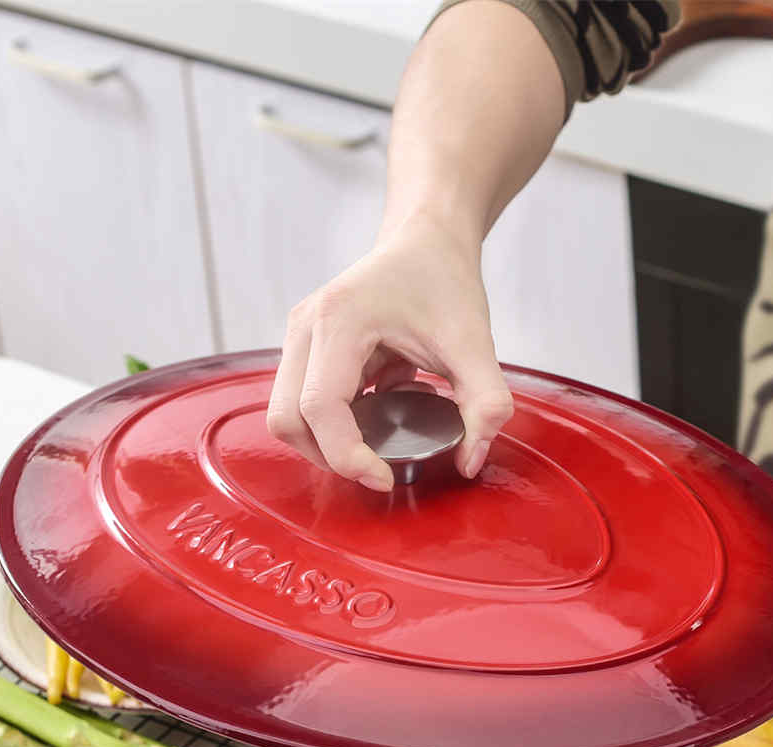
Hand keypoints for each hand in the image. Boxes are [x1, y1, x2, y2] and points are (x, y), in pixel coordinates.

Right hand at [266, 217, 512, 489]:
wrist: (427, 242)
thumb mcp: (476, 344)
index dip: (347, 457)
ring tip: (384, 434)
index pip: (319, 408)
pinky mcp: (308, 349)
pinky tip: (383, 410)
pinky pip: (306, 403)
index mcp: (339, 320)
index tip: (385, 479)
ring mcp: (301, 338)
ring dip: (331, 441)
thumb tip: (470, 462)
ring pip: (289, 415)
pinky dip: (338, 423)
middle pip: (287, 419)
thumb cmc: (444, 282)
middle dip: (330, 457)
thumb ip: (485, 404)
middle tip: (379, 469)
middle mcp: (306, 327)